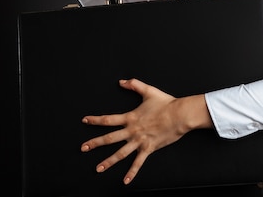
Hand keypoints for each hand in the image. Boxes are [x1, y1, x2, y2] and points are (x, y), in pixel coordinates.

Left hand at [80, 78, 211, 184]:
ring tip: (98, 168)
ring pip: (120, 153)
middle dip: (95, 143)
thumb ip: (134, 85)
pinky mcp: (149, 148)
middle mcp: (132, 130)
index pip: (108, 119)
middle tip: (83, 148)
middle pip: (110, 138)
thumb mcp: (148, 91)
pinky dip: (132, 172)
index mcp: (130, 117)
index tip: (85, 121)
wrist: (179, 114)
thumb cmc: (166, 103)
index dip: (95, 120)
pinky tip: (125, 180)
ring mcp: (140, 141)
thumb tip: (122, 81)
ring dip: (108, 161)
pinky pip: (138, 162)